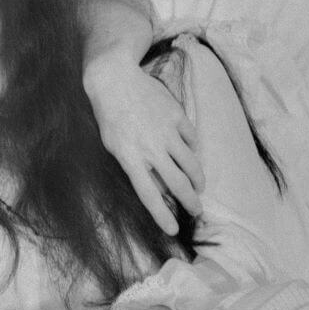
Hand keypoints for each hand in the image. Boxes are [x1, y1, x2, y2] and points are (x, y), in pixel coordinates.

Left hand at [84, 56, 203, 234]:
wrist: (114, 79)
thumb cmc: (109, 116)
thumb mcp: (113, 146)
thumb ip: (134, 167)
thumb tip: (158, 188)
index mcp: (129, 158)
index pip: (149, 195)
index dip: (162, 215)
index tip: (174, 230)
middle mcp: (150, 148)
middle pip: (177, 183)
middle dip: (190, 202)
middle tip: (197, 211)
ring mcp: (166, 131)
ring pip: (191, 164)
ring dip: (197, 180)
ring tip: (199, 188)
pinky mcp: (176, 116)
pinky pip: (191, 139)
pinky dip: (193, 150)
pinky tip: (191, 155)